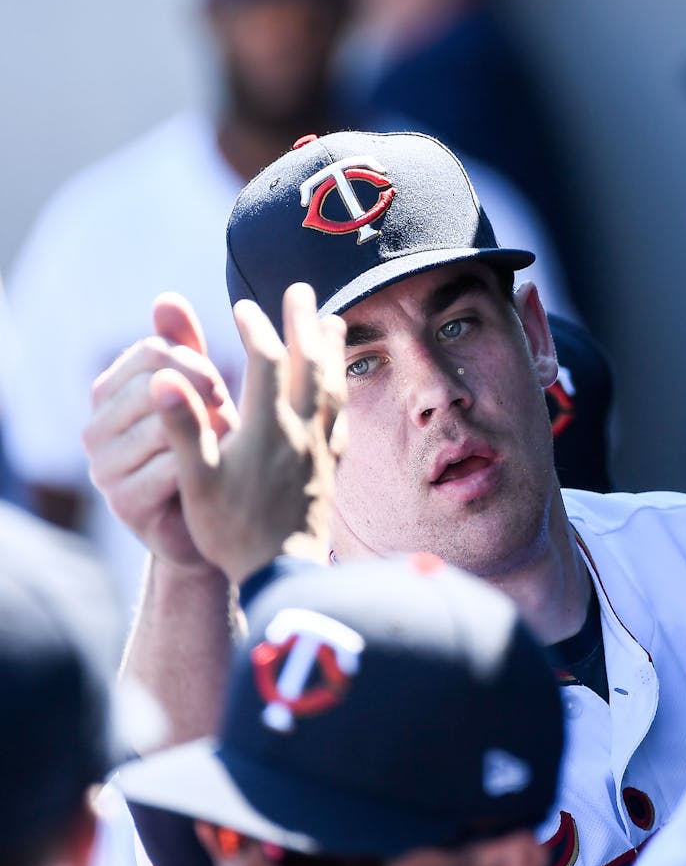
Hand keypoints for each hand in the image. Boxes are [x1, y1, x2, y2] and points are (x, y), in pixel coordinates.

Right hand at [85, 295, 238, 570]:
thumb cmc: (210, 453)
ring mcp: (103, 468)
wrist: (214, 531)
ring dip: (205, 432)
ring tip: (229, 444)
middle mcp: (95, 428)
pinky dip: (201, 467)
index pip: (152, 352)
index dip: (195, 361)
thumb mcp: (200, 398)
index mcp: (111, 393)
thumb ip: (182, 350)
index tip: (221, 381)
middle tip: (230, 416)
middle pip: (154, 385)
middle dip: (203, 396)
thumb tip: (166, 299)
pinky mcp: (123, 505)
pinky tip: (221, 470)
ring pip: (162, 428)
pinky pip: (168, 470)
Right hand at [152, 283, 346, 583]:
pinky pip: (342, 412)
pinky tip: (340, 383)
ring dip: (331, 348)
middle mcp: (304, 431)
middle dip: (304, 323)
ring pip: (334, 384)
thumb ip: (182, 428)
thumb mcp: (197, 482)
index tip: (242, 306)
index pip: (268, 364)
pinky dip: (340, 386)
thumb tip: (163, 379)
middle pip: (311, 364)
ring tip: (334, 321)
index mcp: (269, 430)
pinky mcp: (333, 466)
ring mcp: (323, 448)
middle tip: (301, 289)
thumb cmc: (232, 531)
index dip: (255, 330)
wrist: (284, 576)